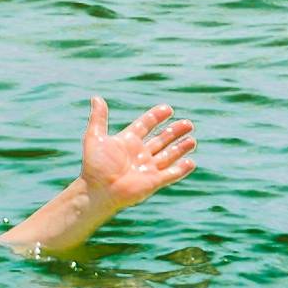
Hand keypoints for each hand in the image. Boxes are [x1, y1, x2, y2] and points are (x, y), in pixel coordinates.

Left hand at [74, 99, 197, 210]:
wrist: (98, 190)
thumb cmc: (94, 166)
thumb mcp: (95, 137)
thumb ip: (98, 118)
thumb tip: (96, 97)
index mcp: (128, 141)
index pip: (146, 125)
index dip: (156, 117)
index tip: (168, 109)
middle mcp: (140, 154)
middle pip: (161, 140)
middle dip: (174, 132)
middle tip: (189, 123)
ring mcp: (147, 168)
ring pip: (168, 155)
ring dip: (180, 148)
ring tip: (192, 140)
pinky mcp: (153, 182)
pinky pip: (170, 174)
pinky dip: (181, 169)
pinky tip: (190, 162)